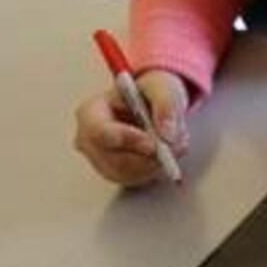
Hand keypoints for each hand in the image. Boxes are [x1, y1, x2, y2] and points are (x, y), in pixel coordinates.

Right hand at [73, 69, 189, 186]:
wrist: (153, 102)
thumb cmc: (151, 91)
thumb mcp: (162, 87)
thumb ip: (166, 106)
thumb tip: (167, 136)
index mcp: (90, 113)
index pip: (100, 132)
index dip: (128, 140)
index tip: (155, 144)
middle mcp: (89, 140)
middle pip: (115, 160)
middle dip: (150, 156)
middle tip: (178, 146)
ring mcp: (100, 160)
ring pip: (130, 173)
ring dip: (158, 162)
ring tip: (177, 140)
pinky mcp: (117, 173)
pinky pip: (139, 179)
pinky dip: (158, 167)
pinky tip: (167, 150)